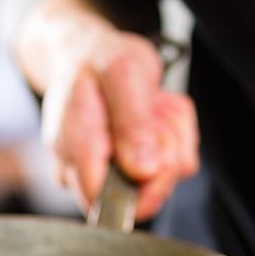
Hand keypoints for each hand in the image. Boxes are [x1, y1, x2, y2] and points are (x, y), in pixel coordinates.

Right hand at [17, 0, 197, 219]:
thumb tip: (143, 172)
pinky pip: (177, 162)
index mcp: (75, 151)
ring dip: (174, 134)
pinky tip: (158, 111)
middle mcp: (89, 169)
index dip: (145, 189)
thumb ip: (132, 124)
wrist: (92, 50)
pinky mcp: (138, 165)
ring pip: (168, 176)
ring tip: (152, 104)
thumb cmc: (101, 59)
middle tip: (154, 110)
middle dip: (167, 148)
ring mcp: (115, 170)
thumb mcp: (122, 75)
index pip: (108, 205)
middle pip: (146, 197)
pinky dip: (179, 133)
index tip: (160, 149)